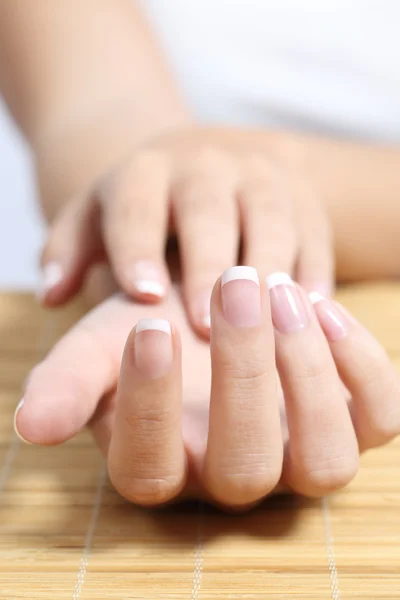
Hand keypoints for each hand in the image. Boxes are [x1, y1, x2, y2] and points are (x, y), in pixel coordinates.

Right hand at [17, 268, 399, 509]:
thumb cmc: (153, 330)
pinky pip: (378, 419)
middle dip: (242, 373)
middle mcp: (236, 477)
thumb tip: (29, 427)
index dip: (148, 403)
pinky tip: (321, 304)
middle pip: (245, 466)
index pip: (149, 468)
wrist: (208, 311)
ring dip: (306, 373)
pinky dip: (361, 364)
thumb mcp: (104, 346)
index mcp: (165, 468)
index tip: (148, 324)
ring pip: (326, 459)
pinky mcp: (351, 424)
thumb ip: (68, 382)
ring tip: (277, 289)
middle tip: (233, 284)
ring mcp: (300, 458)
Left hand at [39, 127, 332, 337]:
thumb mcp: (96, 218)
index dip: (137, 247)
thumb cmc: (145, 207)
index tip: (144, 296)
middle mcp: (206, 164)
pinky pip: (316, 232)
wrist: (208, 159)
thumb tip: (52, 295)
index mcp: (146, 172)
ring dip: (269, 269)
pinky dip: (314, 272)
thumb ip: (68, 253)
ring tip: (265, 325)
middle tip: (203, 325)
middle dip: (207, 265)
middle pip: (207, 209)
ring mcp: (261, 175)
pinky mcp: (304, 194)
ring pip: (271, 217)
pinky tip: (308, 317)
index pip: (136, 206)